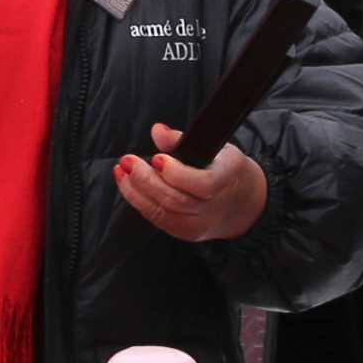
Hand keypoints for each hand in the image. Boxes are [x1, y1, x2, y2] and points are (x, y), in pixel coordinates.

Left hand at [111, 122, 268, 241]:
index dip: (177, 174)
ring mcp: (197, 224)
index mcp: (226, 181)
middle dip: (147, 180)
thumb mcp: (215, 148)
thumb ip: (183, 140)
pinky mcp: (183, 232)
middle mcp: (212, 208)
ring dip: (137, 190)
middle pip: (176, 200)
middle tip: (127, 161)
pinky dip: (138, 201)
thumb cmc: (225, 169)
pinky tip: (127, 184)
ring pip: (162, 212)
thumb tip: (158, 131)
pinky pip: (157, 219)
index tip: (157, 158)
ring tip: (122, 170)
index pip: (203, 185)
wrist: (240, 204)